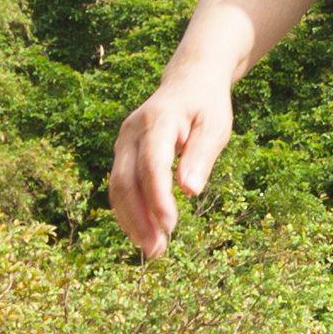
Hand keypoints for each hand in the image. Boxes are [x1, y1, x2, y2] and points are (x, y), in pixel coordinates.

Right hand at [108, 82, 232, 261]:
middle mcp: (131, 132)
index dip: (158, 197)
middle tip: (158, 250)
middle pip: (126, 180)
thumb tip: (190, 191)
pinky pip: (120, 186)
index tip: (171, 226)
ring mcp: (123, 143)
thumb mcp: (215, 126)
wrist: (188, 83)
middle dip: (140, 218)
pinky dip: (129, 212)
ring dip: (131, 221)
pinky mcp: (122, 154)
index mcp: (157, 120)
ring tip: (153, 249)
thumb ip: (202, 155)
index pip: (152, 164)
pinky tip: (144, 232)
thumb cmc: (206, 106)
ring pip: (117, 187)